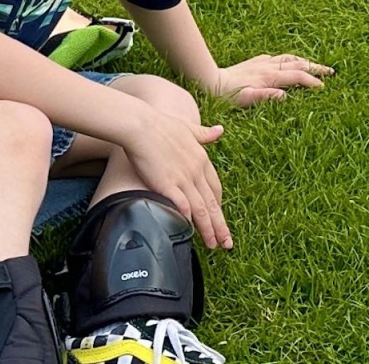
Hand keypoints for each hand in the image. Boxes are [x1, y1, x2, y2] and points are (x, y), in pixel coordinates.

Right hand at [121, 110, 231, 249]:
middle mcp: (196, 171)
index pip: (216, 188)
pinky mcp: (168, 184)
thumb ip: (204, 134)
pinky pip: (182, 207)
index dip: (219, 206)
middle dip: (220, 225)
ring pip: (202, 209)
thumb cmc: (161, 124)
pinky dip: (188, 220)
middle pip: (212, 203)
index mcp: (202, 159)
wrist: (141, 125)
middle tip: (227, 243)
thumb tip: (220, 130)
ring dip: (208, 229)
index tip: (220, 219)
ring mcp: (184, 178)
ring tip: (213, 245)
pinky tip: (190, 232)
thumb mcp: (188, 127)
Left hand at [207, 53, 333, 107]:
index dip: (312, 81)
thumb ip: (266, 97)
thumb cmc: (226, 95)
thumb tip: (286, 95)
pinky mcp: (254, 63)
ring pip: (288, 58)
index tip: (324, 87)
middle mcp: (267, 66)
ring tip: (314, 65)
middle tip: (330, 72)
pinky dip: (287, 59)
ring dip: (304, 61)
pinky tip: (286, 62)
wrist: (208, 81)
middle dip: (315, 67)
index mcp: (269, 77)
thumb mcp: (245, 100)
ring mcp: (261, 63)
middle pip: (297, 63)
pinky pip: (276, 58)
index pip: (297, 76)